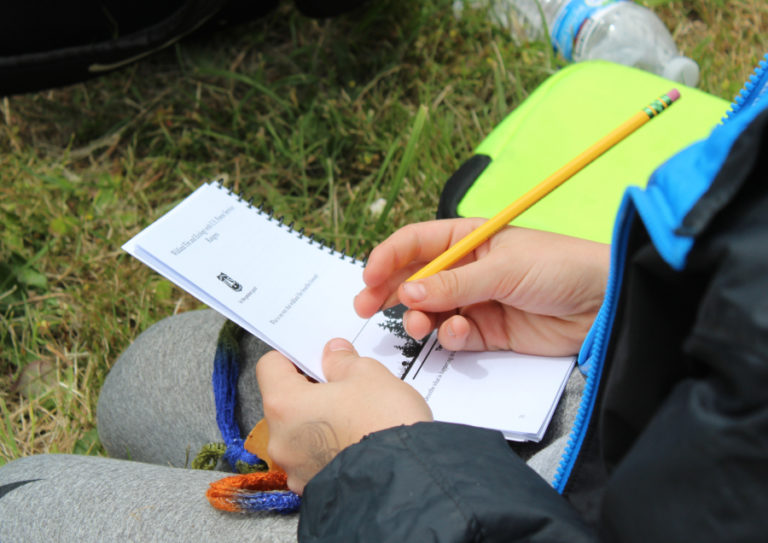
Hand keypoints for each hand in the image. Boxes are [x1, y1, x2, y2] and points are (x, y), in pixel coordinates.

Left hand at [256, 338, 431, 493]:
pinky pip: (314, 459)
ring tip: (357, 417)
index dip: (294, 357)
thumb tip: (333, 354)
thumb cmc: (384, 424)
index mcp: (285, 404)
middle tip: (344, 386)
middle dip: (312, 391)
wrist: (407, 481)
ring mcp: (295, 468)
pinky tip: (357, 441)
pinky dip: (330, 448)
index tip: (317, 358)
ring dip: (321, 421)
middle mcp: (280, 439)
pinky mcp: (313, 488)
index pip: (270, 366)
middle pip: (285, 402)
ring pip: (300, 432)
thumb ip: (343, 361)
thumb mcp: (369, 375)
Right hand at [354, 219, 608, 355]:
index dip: (388, 258)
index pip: (416, 243)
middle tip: (365, 309)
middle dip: (388, 292)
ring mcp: (475, 301)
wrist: (603, 303)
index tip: (368, 278)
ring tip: (420, 327)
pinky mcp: (487, 332)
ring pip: (430, 311)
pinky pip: (454, 335)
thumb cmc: (558, 266)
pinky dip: (448, 337)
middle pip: (414, 279)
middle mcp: (466, 269)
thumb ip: (454, 284)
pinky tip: (457, 334)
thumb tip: (407, 294)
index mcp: (468, 239)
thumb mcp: (503, 268)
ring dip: (419, 319)